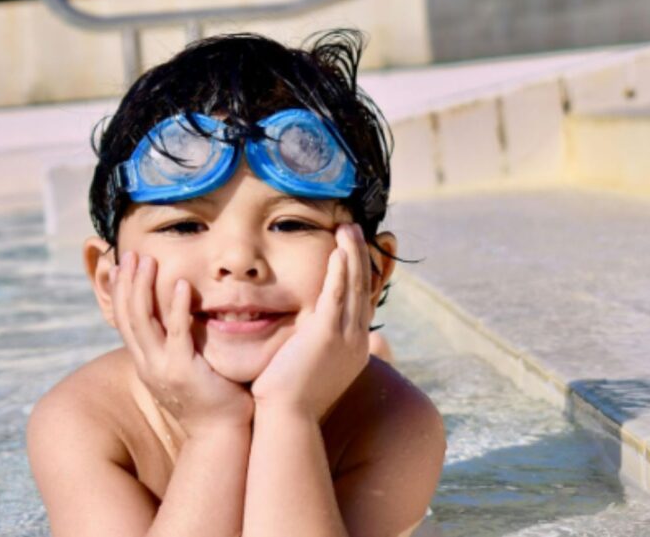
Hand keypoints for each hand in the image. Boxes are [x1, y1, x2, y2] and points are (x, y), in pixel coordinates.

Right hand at [111, 251, 253, 436]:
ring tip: (147, 261)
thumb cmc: (210, 399)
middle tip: (130, 255)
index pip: (123, 321)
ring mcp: (161, 368)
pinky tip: (181, 285)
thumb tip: (178, 319)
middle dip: (127, 282)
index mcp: (144, 362)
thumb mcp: (182, 369)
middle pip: (127, 316)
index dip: (120, 291)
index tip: (122, 265)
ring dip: (143, 287)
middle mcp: (146, 364)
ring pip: (142, 320)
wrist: (220, 433)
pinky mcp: (182, 371)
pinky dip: (176, 307)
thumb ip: (176, 345)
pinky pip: (176, 333)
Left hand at [251, 223, 372, 419]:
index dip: (360, 274)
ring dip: (351, 255)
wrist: (287, 418)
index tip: (356, 251)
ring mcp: (345, 338)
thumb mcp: (309, 369)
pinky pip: (336, 295)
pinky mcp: (327, 335)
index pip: (360, 302)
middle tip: (355, 230)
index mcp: (353, 348)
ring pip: (352, 287)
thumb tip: (306, 338)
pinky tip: (338, 251)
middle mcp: (356, 341)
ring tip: (348, 229)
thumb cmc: (290, 399)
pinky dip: (339, 272)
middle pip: (362, 289)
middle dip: (360, 256)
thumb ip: (313, 348)